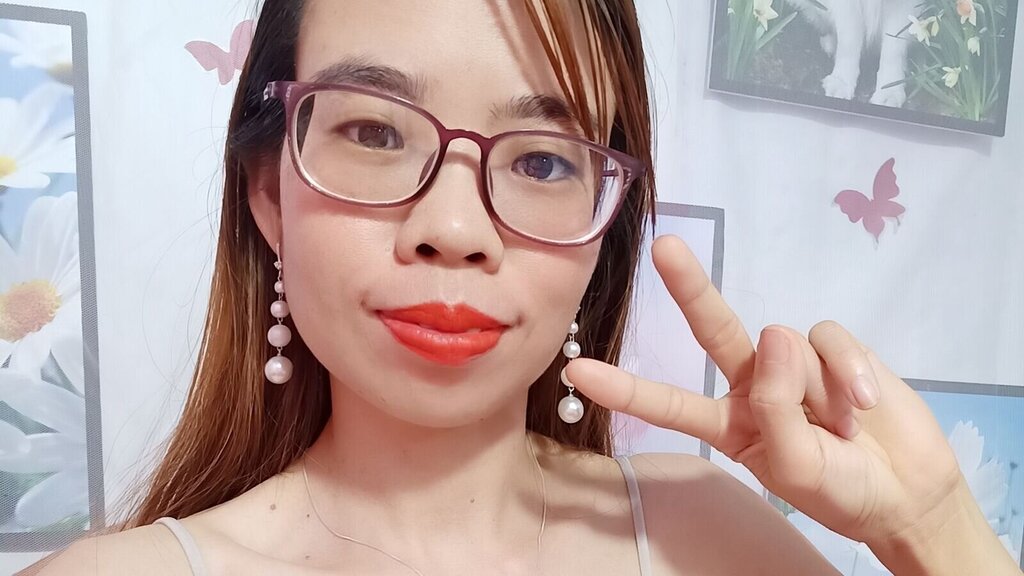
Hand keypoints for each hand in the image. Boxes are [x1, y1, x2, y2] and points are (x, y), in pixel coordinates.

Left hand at [567, 235, 964, 546]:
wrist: (908, 491)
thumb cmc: (842, 490)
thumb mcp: (795, 467)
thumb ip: (775, 408)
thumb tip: (775, 334)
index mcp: (729, 423)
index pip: (669, 403)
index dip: (626, 389)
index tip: (578, 371)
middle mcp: (753, 384)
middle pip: (714, 328)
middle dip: (689, 288)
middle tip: (663, 248)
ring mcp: (793, 361)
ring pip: (787, 345)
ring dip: (818, 390)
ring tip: (843, 428)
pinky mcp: (834, 346)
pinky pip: (829, 338)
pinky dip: (848, 372)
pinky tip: (864, 405)